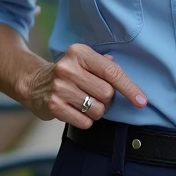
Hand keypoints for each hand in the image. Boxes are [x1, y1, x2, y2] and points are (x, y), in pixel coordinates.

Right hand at [21, 43, 147, 127]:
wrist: (33, 82)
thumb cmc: (68, 72)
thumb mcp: (84, 60)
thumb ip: (104, 64)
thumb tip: (123, 73)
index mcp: (79, 52)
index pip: (111, 71)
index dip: (130, 88)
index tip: (142, 101)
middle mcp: (68, 68)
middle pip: (107, 93)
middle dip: (107, 100)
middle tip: (96, 96)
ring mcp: (59, 87)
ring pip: (97, 110)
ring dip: (97, 111)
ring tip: (85, 103)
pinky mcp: (53, 106)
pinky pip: (84, 122)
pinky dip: (86, 121)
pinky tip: (76, 111)